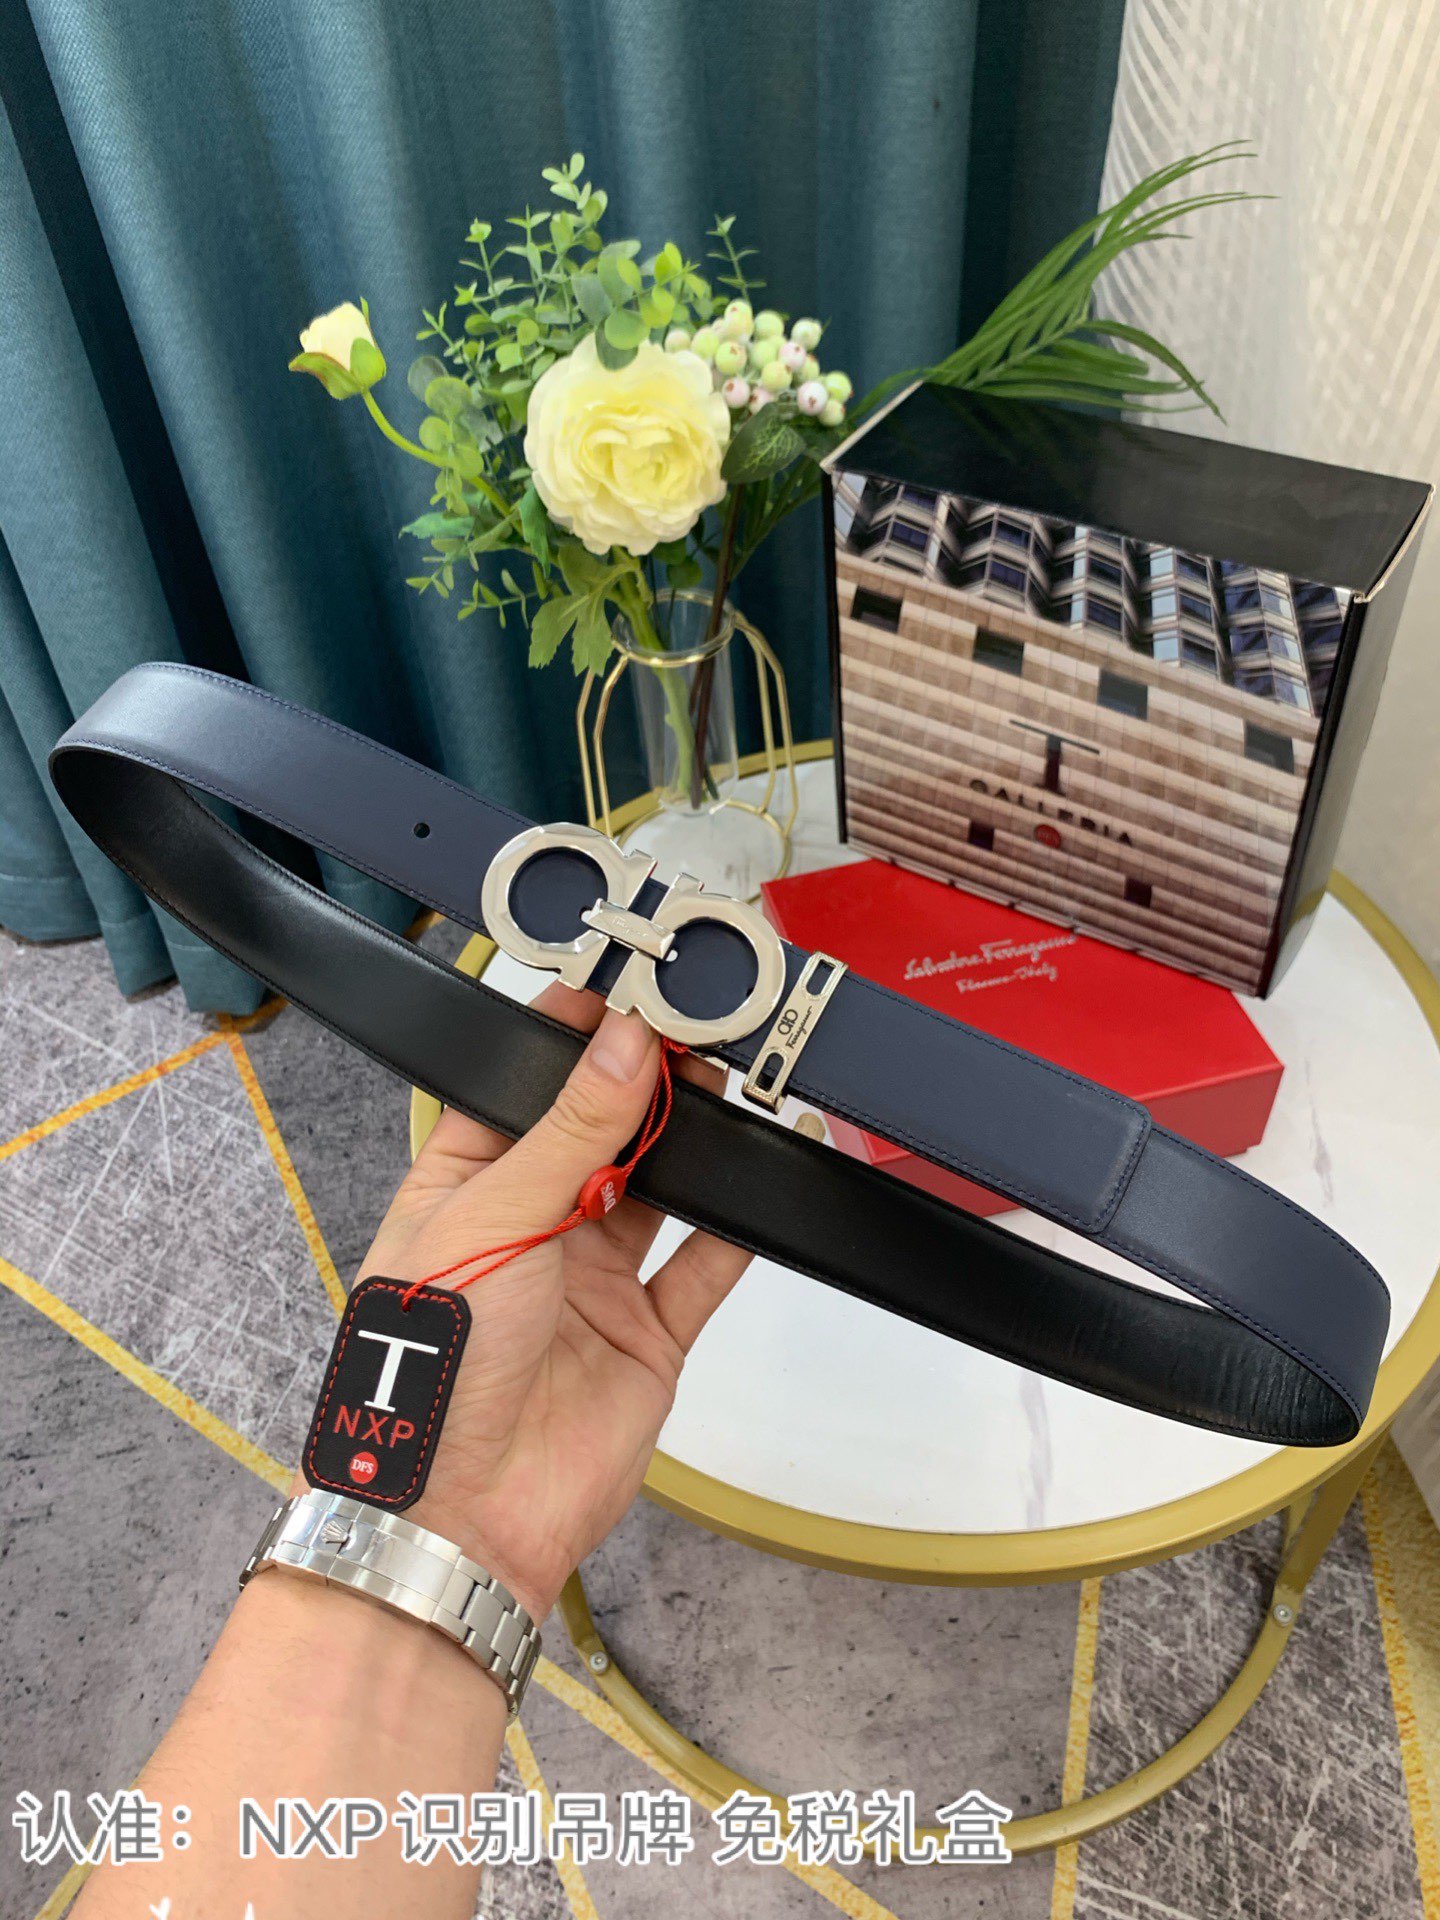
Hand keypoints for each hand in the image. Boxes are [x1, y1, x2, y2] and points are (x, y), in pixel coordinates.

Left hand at [334, 986, 751, 1621]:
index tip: (627, 990)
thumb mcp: (490, 1219)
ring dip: (695, 1139)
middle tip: (697, 1028)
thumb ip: (569, 1132)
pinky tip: (767, 1173)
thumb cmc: (434, 1369)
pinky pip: (704, 1265)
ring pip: (659, 1186)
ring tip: (734, 1080)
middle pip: (601, 1130)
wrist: (463, 1517)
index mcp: (464, 1186)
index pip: (524, 1089)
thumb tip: (623, 1044)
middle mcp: (529, 1225)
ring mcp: (591, 1279)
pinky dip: (741, 1223)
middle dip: (646, 1079)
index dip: (572, 1039)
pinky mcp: (647, 1334)